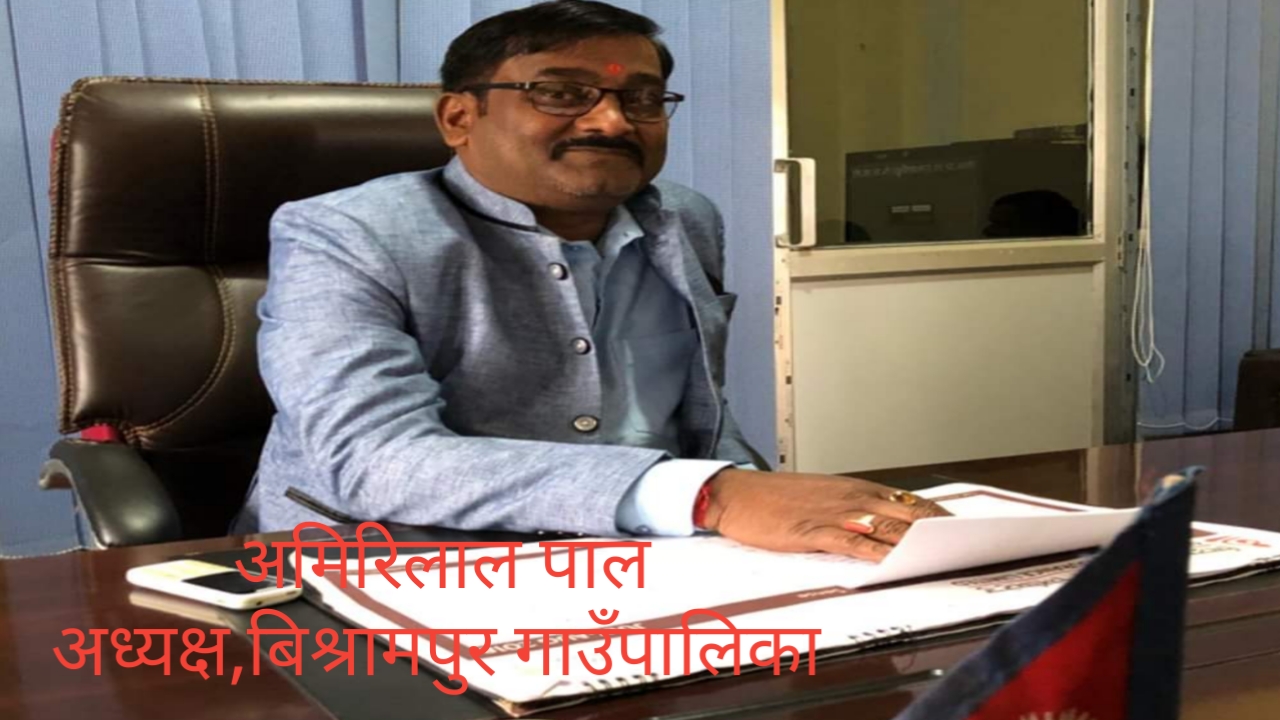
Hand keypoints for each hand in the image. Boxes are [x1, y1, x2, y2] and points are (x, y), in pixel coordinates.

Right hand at [700, 468, 951, 560]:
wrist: (737, 494)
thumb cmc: (776, 498)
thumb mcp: (823, 496)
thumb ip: (855, 508)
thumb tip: (887, 526)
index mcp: (856, 488)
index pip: (910, 502)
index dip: (939, 517)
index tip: (962, 531)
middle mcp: (851, 498)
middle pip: (907, 515)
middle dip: (938, 532)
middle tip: (965, 546)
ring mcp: (834, 514)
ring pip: (886, 528)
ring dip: (915, 544)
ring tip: (942, 557)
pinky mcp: (813, 532)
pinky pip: (852, 544)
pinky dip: (875, 554)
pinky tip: (892, 565)